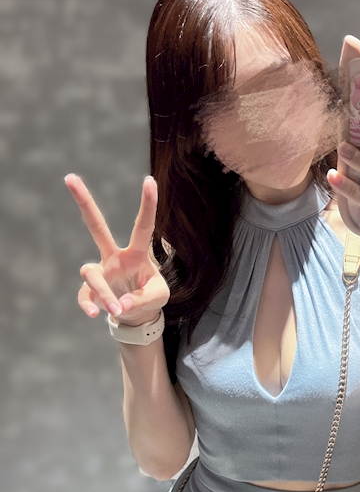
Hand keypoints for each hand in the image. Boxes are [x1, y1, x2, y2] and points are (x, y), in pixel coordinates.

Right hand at [64, 174, 169, 325]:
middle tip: (70, 177)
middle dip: (84, 203)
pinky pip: (84, 295)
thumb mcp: (158, 297)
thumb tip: (121, 304)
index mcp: (137, 253)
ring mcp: (101, 272)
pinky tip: (94, 314)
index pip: (143, 226)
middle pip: (96, 227)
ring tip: (117, 309)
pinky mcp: (91, 291)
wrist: (137, 314)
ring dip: (103, 292)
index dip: (147, 204)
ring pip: (90, 273)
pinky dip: (88, 305)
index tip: (149, 180)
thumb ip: (143, 299)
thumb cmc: (150, 296)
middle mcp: (115, 257)